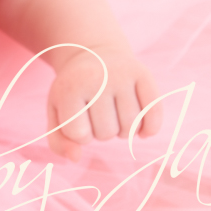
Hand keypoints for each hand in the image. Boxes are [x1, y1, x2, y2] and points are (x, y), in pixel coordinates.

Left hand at [45, 44, 162, 160]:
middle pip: (106, 133)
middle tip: (98, 114)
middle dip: (101, 131)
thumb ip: (58, 141)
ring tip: (115, 115)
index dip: (79, 134)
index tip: (79, 118)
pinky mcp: (143, 74)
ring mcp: (122, 75)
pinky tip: (142, 130)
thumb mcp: (57, 111)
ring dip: (123, 131)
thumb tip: (76, 158)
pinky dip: (150, 128)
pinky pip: (154, 114)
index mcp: (70, 88)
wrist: (91, 52)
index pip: (79, 134)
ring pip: (130, 128)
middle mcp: (97, 78)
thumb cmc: (73, 90)